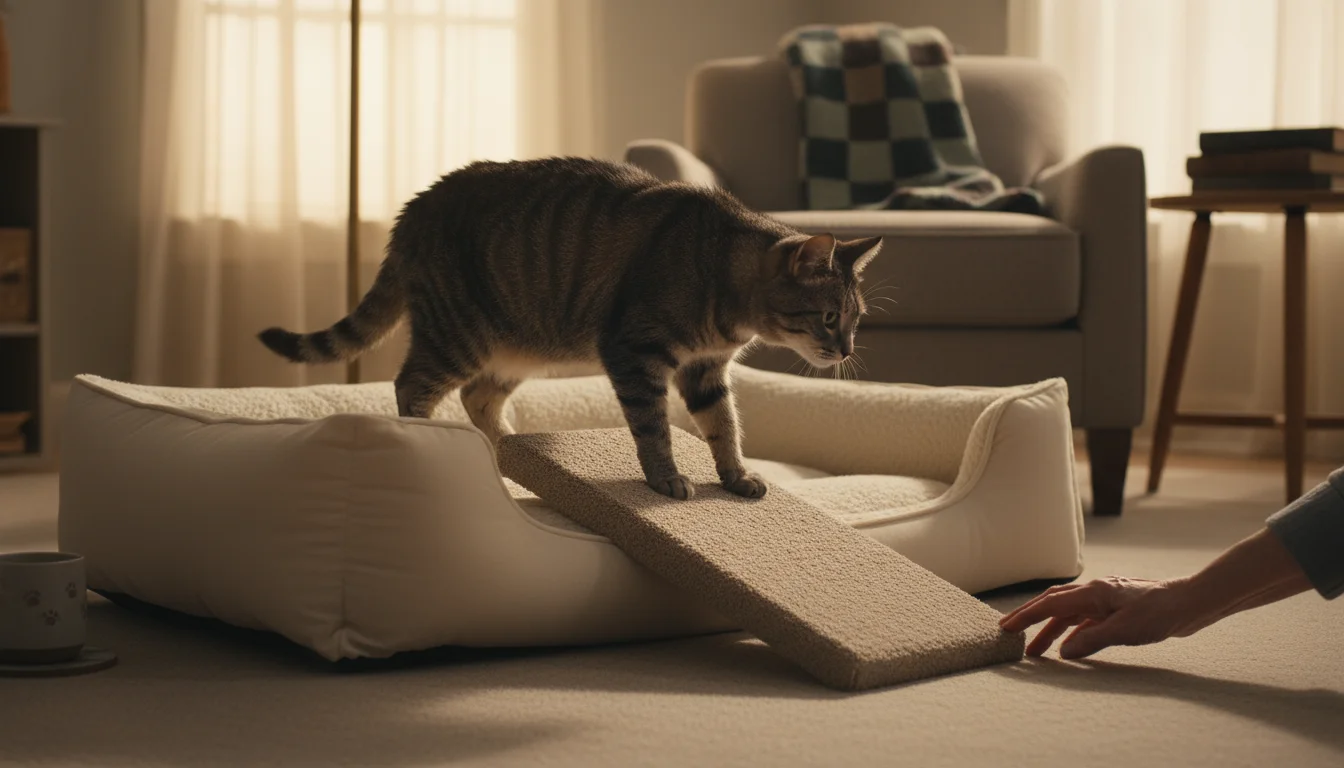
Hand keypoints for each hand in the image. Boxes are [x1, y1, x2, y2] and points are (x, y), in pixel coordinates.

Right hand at [998, 577, 1208, 658]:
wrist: (1190, 602)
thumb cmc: (1160, 612)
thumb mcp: (1124, 631)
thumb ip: (1091, 640)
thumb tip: (1064, 652)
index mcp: (1092, 593)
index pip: (1049, 604)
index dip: (1025, 616)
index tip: (1005, 627)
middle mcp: (1094, 593)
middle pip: (1053, 604)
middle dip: (1030, 618)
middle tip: (1009, 632)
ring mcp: (1105, 600)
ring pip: (1068, 614)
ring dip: (1050, 630)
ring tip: (1035, 651)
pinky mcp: (1116, 609)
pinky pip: (1084, 620)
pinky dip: (1071, 632)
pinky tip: (1069, 646)